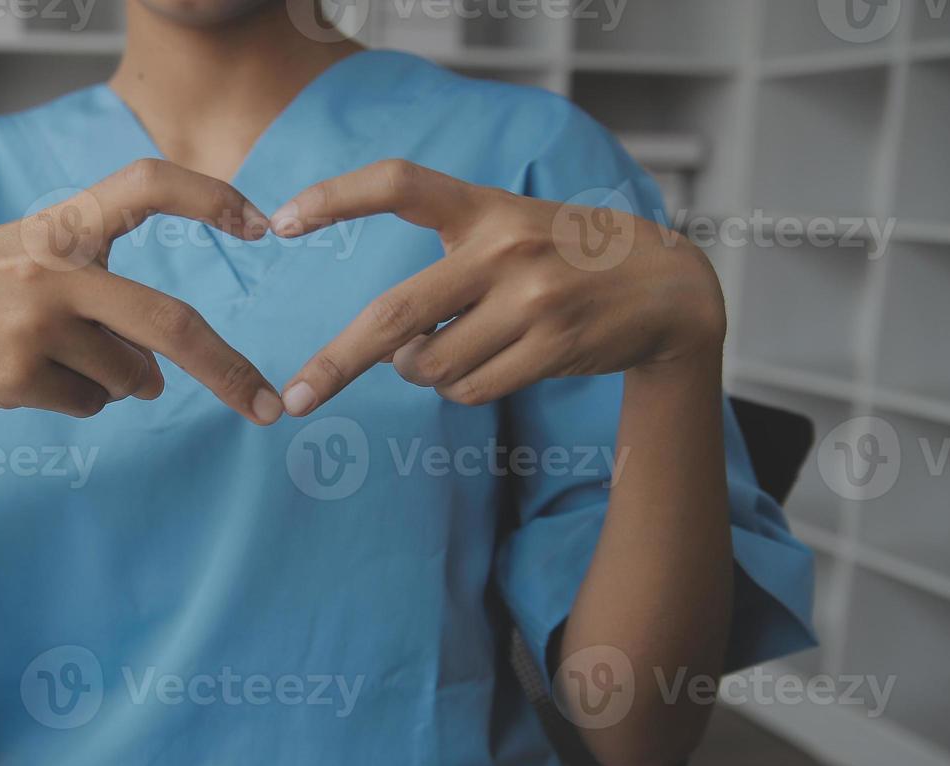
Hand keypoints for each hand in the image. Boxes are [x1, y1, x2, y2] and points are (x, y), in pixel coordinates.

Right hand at [0, 159, 284, 424]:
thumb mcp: (30, 261)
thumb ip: (101, 297)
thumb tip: (159, 377)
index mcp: (61, 224)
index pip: (146, 184)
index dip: (210, 197)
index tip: (263, 225)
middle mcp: (54, 268)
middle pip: (168, 323)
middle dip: (229, 371)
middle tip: (268, 406)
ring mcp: (35, 325)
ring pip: (129, 377)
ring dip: (118, 382)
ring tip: (54, 358)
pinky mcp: (18, 376)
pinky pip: (90, 404)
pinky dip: (80, 400)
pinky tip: (27, 378)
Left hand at [269, 160, 726, 415]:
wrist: (670, 287)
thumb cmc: (567, 259)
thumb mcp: (512, 229)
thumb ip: (451, 264)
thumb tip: (390, 348)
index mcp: (484, 206)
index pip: (399, 183)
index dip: (335, 197)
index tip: (279, 222)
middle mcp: (504, 248)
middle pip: (394, 315)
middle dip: (336, 362)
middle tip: (296, 397)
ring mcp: (531, 300)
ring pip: (433, 366)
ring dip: (423, 373)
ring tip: (448, 352)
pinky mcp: (554, 347)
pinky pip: (472, 390)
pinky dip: (462, 390)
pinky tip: (488, 367)